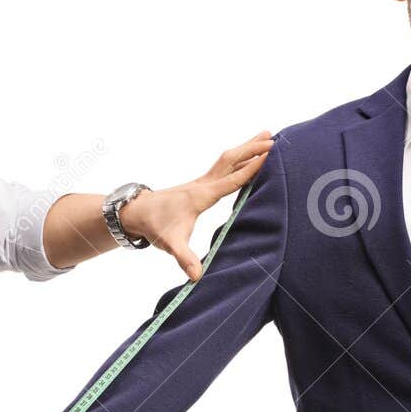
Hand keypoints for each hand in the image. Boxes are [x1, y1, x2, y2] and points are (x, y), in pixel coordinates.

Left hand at [119, 131, 272, 280]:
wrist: (136, 212)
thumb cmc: (155, 226)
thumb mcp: (171, 244)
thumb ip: (185, 258)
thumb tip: (197, 276)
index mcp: (201, 196)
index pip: (231, 180)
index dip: (250, 168)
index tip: (268, 156)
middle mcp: (203, 184)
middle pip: (231, 160)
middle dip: (252, 148)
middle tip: (273, 138)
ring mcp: (202, 182)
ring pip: (228, 159)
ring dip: (247, 147)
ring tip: (266, 135)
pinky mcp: (200, 185)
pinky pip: (224, 166)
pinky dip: (239, 157)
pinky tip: (247, 154)